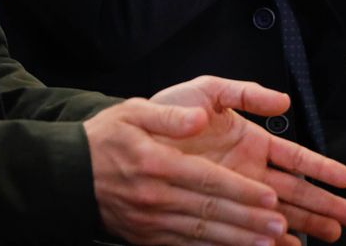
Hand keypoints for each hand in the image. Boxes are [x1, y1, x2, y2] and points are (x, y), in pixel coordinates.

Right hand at [85, 98, 309, 245]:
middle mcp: (156, 196)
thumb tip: (199, 118)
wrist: (66, 175)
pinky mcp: (147, 237)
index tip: (269, 196)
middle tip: (279, 225)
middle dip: (248, 220)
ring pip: (202, 234)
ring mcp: (151, 222)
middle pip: (210, 211)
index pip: (207, 180)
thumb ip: (168, 116)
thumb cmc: (102, 140)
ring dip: (237, 240)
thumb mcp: (131, 112)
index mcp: (156, 163)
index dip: (241, 190)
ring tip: (266, 242)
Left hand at [150, 76, 345, 243]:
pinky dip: (266, 238)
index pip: (294, 158)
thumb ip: (245, 93)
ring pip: (278, 212)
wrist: (132, 135)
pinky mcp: (217, 208)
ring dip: (304, 224)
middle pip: (295, 191)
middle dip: (324, 204)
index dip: (321, 168)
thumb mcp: (207, 90)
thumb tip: (283, 100)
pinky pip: (246, 226)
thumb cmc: (169, 110)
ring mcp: (235, 192)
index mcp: (252, 142)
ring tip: (330, 235)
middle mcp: (248, 170)